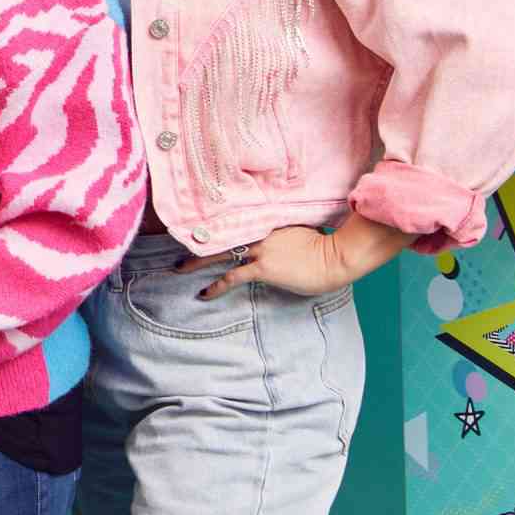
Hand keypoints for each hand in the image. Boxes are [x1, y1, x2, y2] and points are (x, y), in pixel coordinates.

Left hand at [179, 214, 418, 299]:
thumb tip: (276, 238)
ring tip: (178, 268)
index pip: (234, 220)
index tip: (198, 224)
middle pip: (221, 233)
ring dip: (197, 262)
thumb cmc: (325, 248)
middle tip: (177, 240)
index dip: (215, 224)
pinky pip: (232, 277)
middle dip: (197, 238)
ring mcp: (261, 249)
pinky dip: (216, 286)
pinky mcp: (264, 268)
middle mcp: (260, 232)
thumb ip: (282, 231)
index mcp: (268, 221)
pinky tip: (204, 294)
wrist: (337, 257)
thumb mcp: (300, 232)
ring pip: (220, 253)